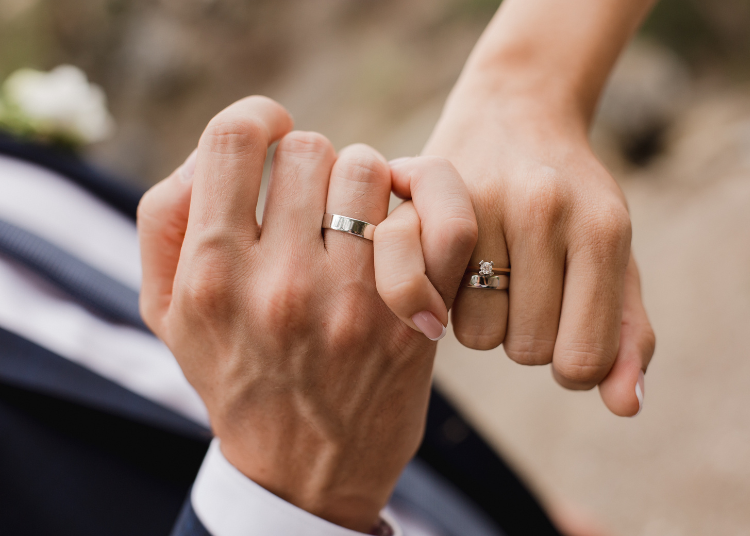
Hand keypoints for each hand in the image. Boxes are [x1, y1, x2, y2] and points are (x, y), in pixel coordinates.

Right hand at [137, 97, 475, 531]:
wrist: (300, 471)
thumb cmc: (233, 376)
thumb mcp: (166, 312)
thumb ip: (164, 218)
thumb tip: (212, 154)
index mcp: (212, 274)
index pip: (234, 138)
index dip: (258, 119)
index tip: (272, 136)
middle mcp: (281, 283)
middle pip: (311, 149)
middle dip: (312, 166)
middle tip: (313, 203)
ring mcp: (352, 302)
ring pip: (372, 170)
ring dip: (366, 184)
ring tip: (355, 220)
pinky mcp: (410, 319)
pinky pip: (441, 219)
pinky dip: (434, 202)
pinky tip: (409, 220)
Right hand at [423, 78, 654, 416]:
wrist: (514, 112)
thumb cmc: (571, 200)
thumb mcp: (614, 258)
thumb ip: (627, 334)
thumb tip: (626, 405)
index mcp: (602, 228)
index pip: (583, 360)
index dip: (573, 363)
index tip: (566, 331)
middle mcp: (543, 209)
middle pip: (527, 349)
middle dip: (527, 335)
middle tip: (526, 294)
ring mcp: (480, 201)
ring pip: (476, 333)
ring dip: (483, 321)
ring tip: (486, 279)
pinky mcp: (426, 201)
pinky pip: (426, 295)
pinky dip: (437, 300)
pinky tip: (446, 275)